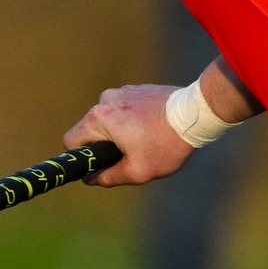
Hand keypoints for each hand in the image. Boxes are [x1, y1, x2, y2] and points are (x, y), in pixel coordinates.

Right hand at [65, 85, 194, 185]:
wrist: (196, 114)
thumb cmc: (166, 144)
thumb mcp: (137, 171)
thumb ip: (109, 177)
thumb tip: (91, 179)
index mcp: (99, 118)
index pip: (72, 141)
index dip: (80, 158)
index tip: (98, 166)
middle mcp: (106, 99)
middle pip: (91, 130)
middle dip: (105, 146)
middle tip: (130, 157)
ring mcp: (122, 91)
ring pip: (109, 120)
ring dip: (120, 133)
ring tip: (146, 142)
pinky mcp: (137, 89)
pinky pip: (125, 110)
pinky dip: (133, 121)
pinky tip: (153, 130)